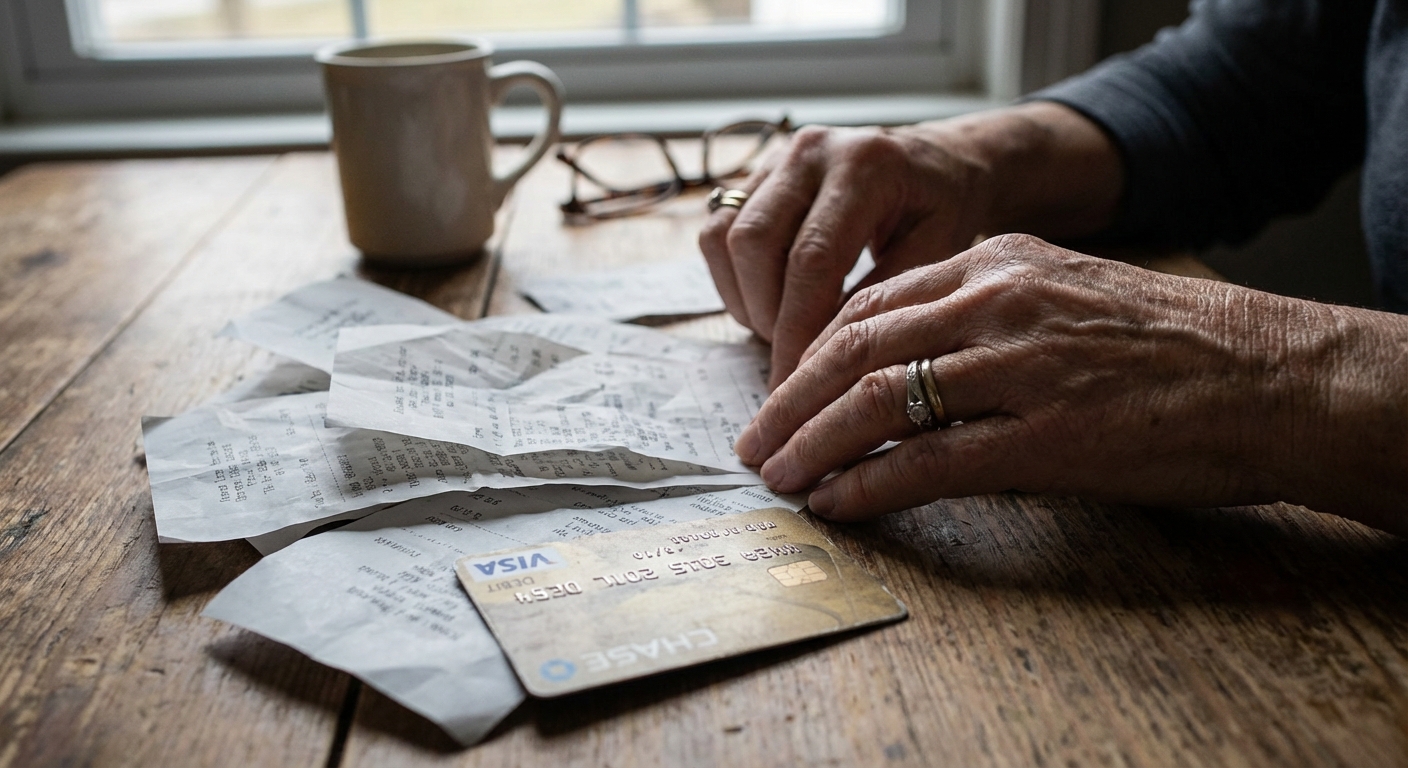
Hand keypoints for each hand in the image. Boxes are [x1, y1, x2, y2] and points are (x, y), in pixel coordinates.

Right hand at [698, 103, 1124, 389]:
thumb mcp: (942, 251)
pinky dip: (733, 281)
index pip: (812, 257)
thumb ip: (887, 298)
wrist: (939, 162)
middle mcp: (812, 150)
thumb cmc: (945, 210)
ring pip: (726, 237)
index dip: (797, 326)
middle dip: (765, 316)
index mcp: (865, 164)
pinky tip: (767, 306)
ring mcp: (776, 158)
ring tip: (779, 334)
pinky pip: (716, 231)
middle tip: (789, 364)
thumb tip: (831, 362)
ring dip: (745, 299)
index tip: (795, 383)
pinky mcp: (754, 175)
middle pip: (755, 242)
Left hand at [733, 234, 1407, 533]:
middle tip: (752, 443)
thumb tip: (905, 363)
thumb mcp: (1068, 294)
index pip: (871, 304)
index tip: (782, 391)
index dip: (811, 353)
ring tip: (777, 478)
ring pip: (878, 401)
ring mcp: (1021, 367)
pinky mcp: (1048, 436)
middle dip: (789, 400)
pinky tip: (836, 504)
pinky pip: (930, 462)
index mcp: (998, 262)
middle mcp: (998, 301)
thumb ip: (986, 314)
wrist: (1274, 375)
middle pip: (855, 347)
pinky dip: (869, 485)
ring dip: (813, 444)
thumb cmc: (1173, 345)